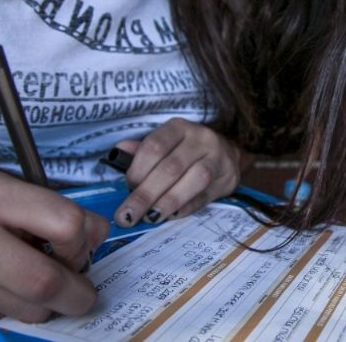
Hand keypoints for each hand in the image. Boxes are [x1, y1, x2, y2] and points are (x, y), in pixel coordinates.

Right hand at [0, 165, 108, 321]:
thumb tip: (94, 241)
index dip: (86, 241)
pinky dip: (21, 306)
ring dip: (51, 306)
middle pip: (44, 280)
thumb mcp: (6, 186)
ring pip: (26, 308)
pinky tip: (15, 287)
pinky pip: (1, 312)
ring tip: (51, 288)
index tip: (86, 246)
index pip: (64, 224)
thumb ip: (49, 211)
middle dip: (77, 294)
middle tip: (85, 293)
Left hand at [114, 118, 243, 226]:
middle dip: (146, 194)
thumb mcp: (166, 143)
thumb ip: (142, 151)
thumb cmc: (186, 150)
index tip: (127, 187)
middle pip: (171, 167)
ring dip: (168, 202)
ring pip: (194, 180)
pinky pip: (205, 197)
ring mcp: (217, 159)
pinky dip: (185, 209)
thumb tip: (119, 152)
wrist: (226, 154)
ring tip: (150, 218)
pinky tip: (170, 217)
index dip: (138, 169)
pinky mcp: (226, 180)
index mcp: (179, 128)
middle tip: (128, 215)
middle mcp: (200, 139)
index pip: (155, 146)